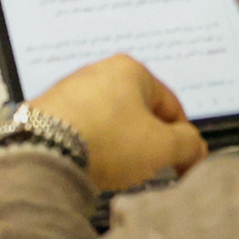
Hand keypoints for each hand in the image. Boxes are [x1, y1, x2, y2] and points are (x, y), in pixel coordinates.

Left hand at [25, 56, 206, 193]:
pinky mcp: (48, 110)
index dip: (182, 137)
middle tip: (150, 167)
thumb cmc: (107, 141)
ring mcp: (70, 89)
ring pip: (109, 120)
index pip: (171, 104)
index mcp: (131, 69)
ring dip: (118, 145)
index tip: (184, 161)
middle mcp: (98, 71)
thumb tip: (194, 148)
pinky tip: (92, 165)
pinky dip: (92, 146)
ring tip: (117, 170)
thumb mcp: (162, 146)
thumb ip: (188, 144)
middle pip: (138, 111)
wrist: (44, 153)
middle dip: (147, 140)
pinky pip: (82, 128)